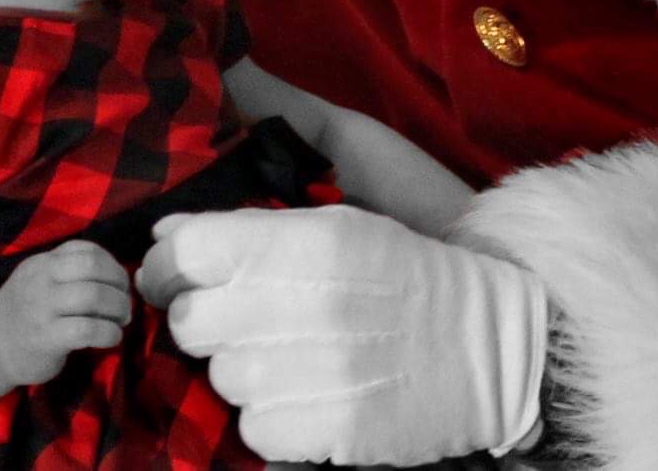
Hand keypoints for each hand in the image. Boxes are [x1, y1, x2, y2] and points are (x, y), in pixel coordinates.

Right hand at [0, 240, 131, 385]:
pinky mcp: (46, 339)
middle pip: (91, 267)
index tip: (119, 282)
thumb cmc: (26, 312)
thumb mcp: (40, 280)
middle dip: (119, 284)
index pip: (84, 249)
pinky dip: (109, 333)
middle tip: (124, 303)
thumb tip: (119, 277)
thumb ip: (69, 271)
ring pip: (92, 296)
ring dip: (118, 308)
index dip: (111, 264)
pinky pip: (87, 329)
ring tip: (121, 320)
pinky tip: (112, 338)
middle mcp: (40, 280)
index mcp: (42, 263)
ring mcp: (41, 309)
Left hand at [137, 206, 545, 465]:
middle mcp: (309, 304)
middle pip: (194, 321)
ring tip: (292, 354)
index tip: (171, 276)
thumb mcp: (341, 228)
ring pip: (221, 377)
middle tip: (245, 319)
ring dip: (243, 368)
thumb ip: (251, 229)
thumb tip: (166, 233)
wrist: (492, 347)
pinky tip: (309, 392)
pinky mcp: (330, 429)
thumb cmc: (407, 278)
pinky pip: (254, 426)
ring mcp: (319, 372)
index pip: (190, 252)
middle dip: (208, 320)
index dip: (166, 266)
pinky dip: (272, 416)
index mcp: (311, 241)